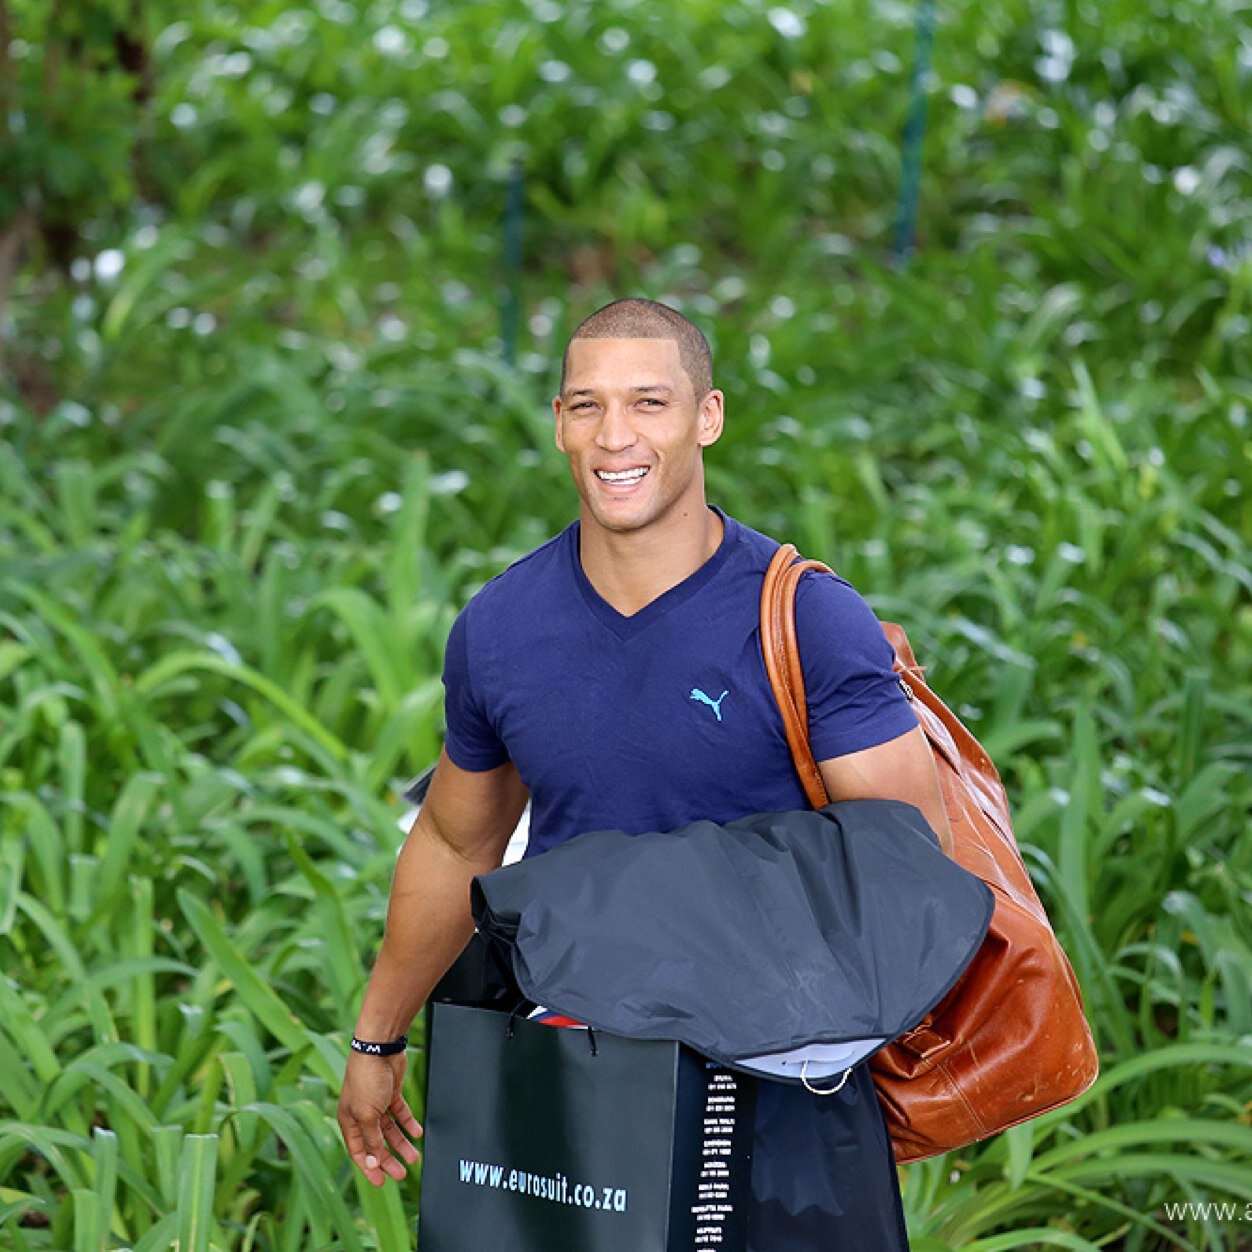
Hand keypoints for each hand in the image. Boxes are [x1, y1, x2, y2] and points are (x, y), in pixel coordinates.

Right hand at [337, 1050, 423, 1186]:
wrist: (379, 1048)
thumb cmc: (366, 1079)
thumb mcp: (367, 1115)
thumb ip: (371, 1139)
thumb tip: (373, 1162)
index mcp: (349, 1120)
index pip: (359, 1151)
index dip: (369, 1167)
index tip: (381, 1182)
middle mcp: (362, 1114)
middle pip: (377, 1143)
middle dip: (389, 1159)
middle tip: (402, 1173)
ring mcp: (377, 1103)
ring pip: (390, 1130)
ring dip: (402, 1144)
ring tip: (415, 1157)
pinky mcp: (391, 1093)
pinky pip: (400, 1113)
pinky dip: (408, 1124)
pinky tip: (417, 1133)